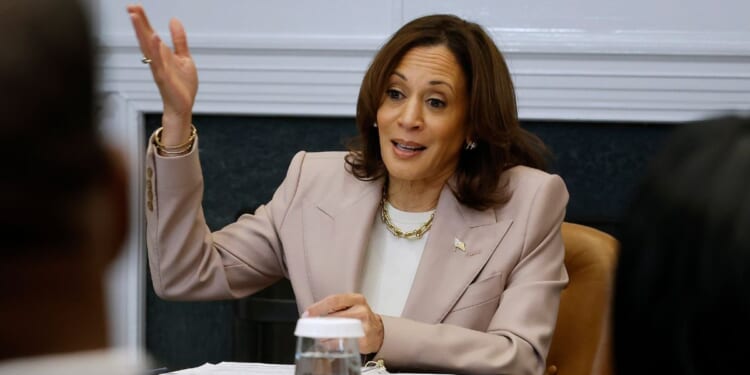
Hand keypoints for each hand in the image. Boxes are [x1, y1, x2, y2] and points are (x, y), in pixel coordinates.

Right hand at [127, 4, 197, 144]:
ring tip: (135, 17)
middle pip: (145, 38)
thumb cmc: (182, 86)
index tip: (134, 6)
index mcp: (161, 54)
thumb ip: (179, 40)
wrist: (183, 106)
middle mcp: (156, 60)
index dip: (142, 20)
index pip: (149, 33)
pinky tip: (153, 39)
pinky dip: (155, 51)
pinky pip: (158, 62)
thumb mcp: (184, 57)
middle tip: (130, 7)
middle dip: (138, 23)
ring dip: (141, 33)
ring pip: (148, 48)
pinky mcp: (163, 78)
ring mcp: (158, 69)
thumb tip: (174, 20)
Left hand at [304, 293, 383, 353]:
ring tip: (318, 336)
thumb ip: (334, 308)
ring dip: (324, 335)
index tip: (307, 314)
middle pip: (335, 317)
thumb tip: (311, 315)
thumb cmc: (360, 317)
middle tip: (310, 328)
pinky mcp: (364, 341)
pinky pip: (343, 343)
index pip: (334, 300)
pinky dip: (331, 344)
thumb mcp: (350, 306)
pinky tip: (327, 343)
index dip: (318, 307)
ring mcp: (364, 326)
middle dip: (319, 324)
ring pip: (338, 331)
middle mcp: (361, 311)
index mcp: (356, 299)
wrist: (377, 331)